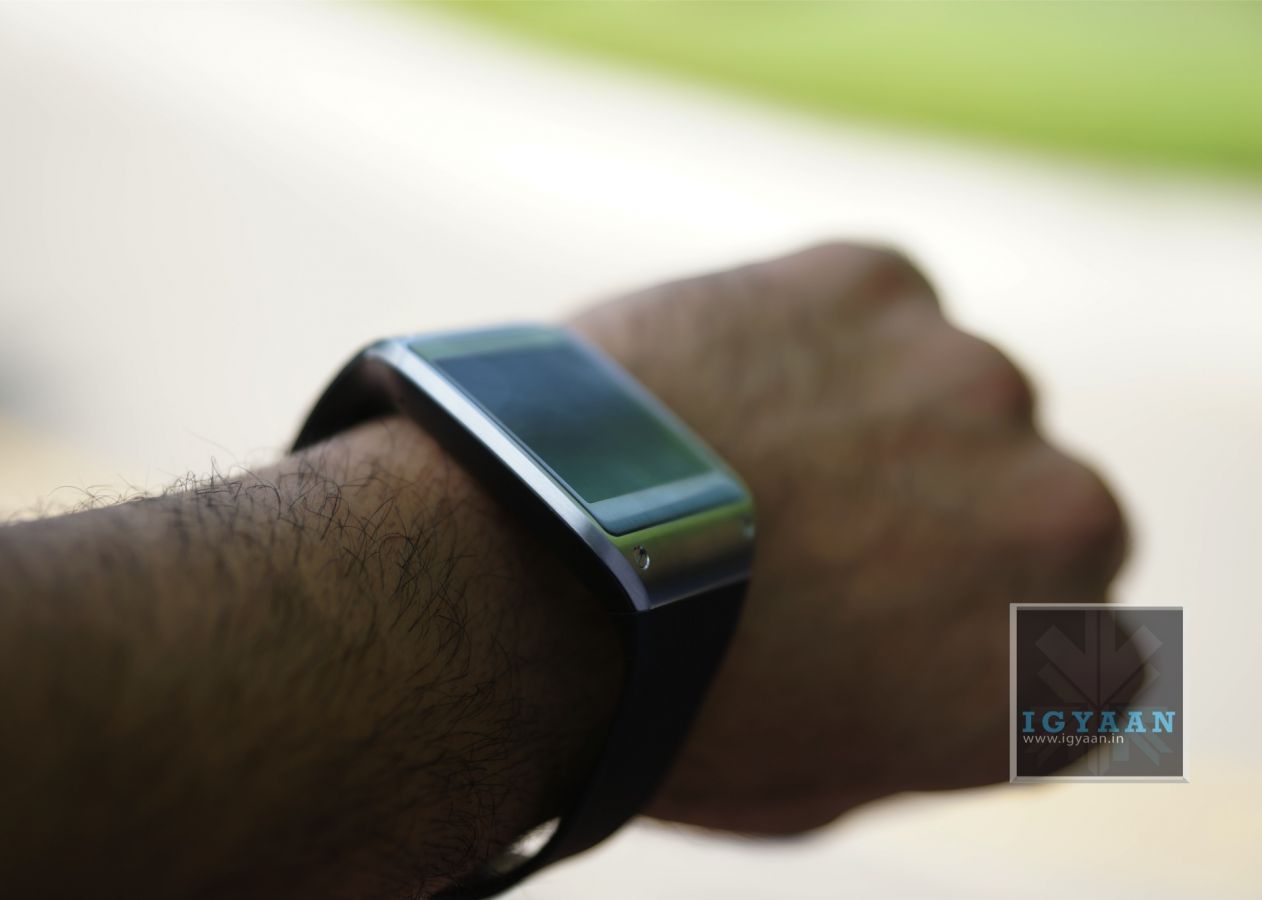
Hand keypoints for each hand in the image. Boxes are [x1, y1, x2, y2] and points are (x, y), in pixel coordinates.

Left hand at [572, 243, 1127, 833]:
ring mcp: (974, 383)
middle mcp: (1060, 519)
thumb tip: (939, 644)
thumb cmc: (663, 711)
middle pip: (1034, 499)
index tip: (902, 606)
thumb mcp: (824, 776)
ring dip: (877, 414)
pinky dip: (809, 335)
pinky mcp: (876, 281)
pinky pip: (870, 304)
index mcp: (1059, 670)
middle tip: (823, 521)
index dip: (975, 616)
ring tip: (742, 454)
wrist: (537, 581)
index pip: (1073, 635)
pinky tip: (717, 385)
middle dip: (949, 509)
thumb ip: (930, 703)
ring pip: (950, 390)